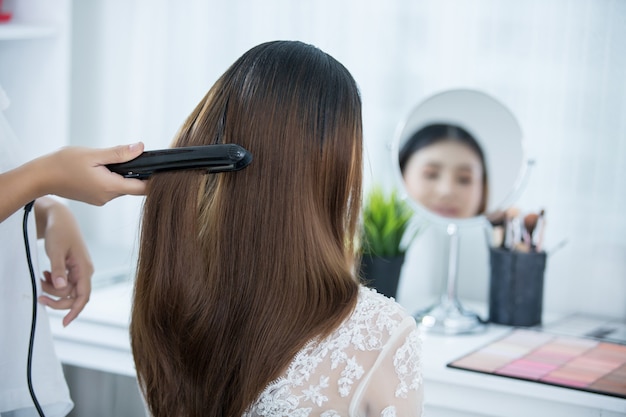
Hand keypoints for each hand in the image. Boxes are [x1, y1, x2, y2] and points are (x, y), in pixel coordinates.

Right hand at [1, 142, 146, 223]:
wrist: (40, 177)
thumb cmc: (62, 164)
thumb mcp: (93, 155)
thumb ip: (119, 153)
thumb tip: (140, 148)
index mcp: (110, 187)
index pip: (143, 188)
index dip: (154, 179)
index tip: (161, 169)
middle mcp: (107, 197)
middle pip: (133, 187)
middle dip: (136, 172)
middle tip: (133, 156)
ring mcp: (100, 199)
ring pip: (121, 187)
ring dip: (122, 174)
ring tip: (110, 160)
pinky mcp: (94, 197)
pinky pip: (111, 188)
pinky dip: (112, 177)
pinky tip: (101, 167)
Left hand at [35, 197, 92, 325]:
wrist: (60, 219)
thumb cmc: (60, 232)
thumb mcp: (56, 251)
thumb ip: (58, 270)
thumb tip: (61, 288)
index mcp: (84, 268)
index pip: (83, 295)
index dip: (75, 311)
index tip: (64, 323)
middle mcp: (85, 271)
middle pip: (73, 296)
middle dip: (56, 298)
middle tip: (39, 296)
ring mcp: (79, 270)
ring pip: (67, 290)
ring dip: (52, 289)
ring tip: (41, 277)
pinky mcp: (73, 268)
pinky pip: (64, 283)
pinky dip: (53, 283)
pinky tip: (45, 274)